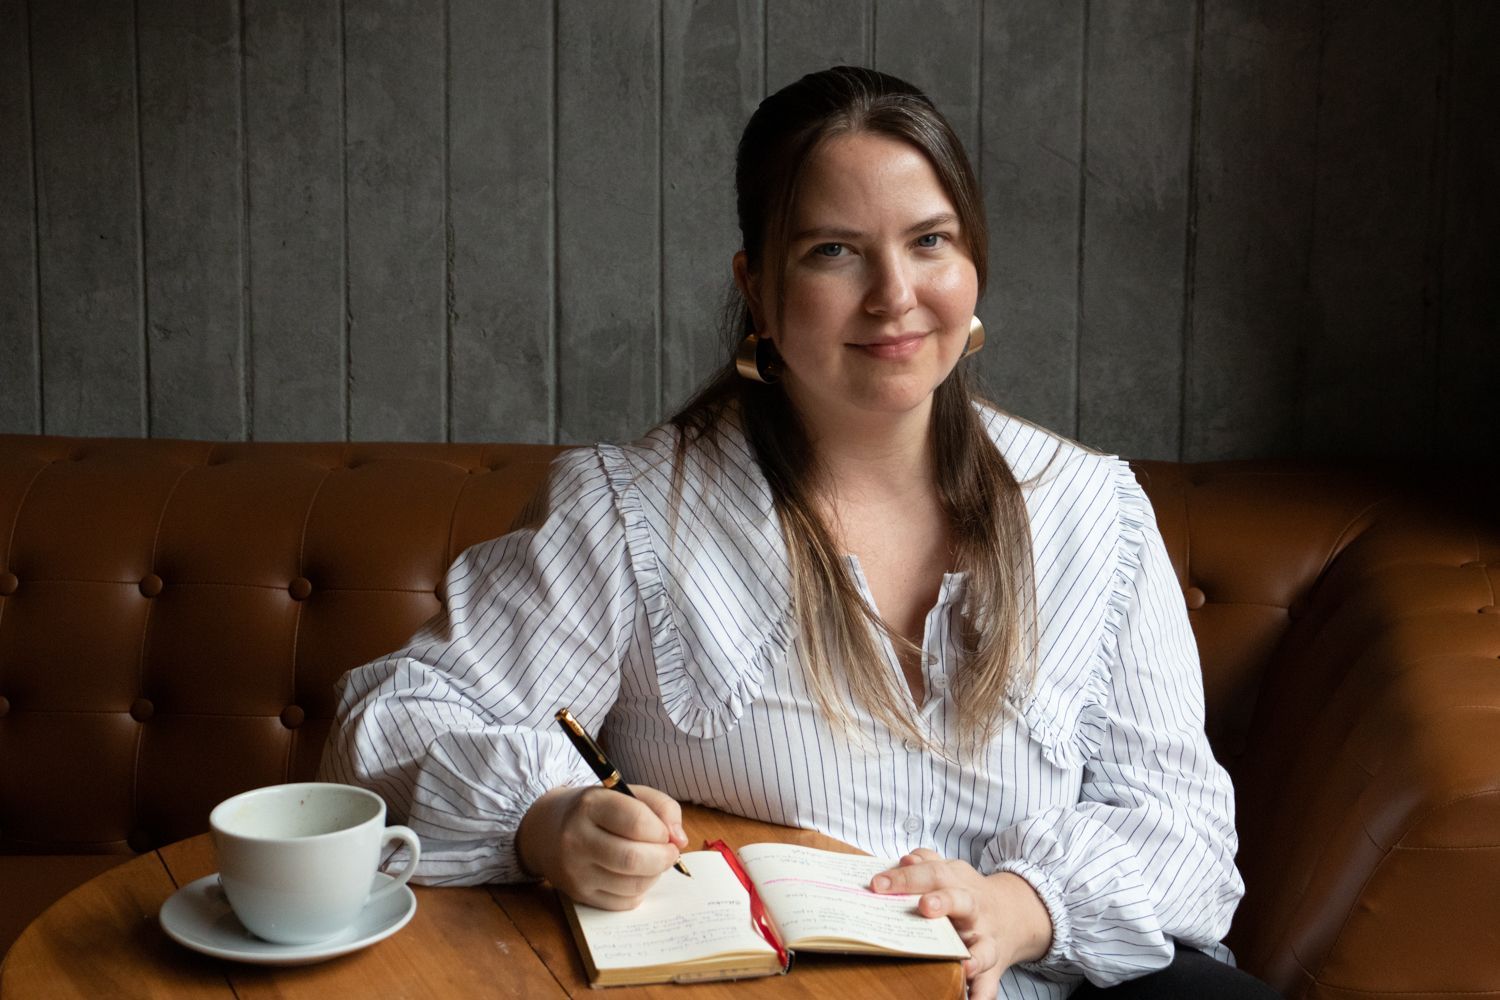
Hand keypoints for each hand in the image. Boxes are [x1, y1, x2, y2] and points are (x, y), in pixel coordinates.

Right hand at [516, 784, 687, 908]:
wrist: (546, 831)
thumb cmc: (596, 810)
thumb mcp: (625, 793)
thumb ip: (660, 807)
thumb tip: (680, 839)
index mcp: (589, 806)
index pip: (636, 822)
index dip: (662, 830)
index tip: (666, 832)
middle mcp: (576, 840)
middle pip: (633, 859)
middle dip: (664, 857)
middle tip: (670, 851)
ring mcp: (575, 872)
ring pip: (632, 884)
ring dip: (655, 874)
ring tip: (653, 861)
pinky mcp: (579, 895)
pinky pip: (624, 902)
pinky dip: (640, 890)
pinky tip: (636, 874)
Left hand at [871, 849, 1051, 999]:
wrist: (1015, 915)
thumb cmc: (966, 893)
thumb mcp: (951, 871)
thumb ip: (928, 863)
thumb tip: (906, 860)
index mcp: (959, 883)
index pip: (932, 874)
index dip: (905, 878)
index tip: (877, 885)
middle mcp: (975, 911)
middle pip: (961, 901)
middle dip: (944, 902)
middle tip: (924, 905)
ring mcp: (985, 940)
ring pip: (984, 948)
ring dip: (974, 958)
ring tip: (964, 967)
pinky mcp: (992, 967)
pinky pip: (990, 983)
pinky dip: (983, 994)